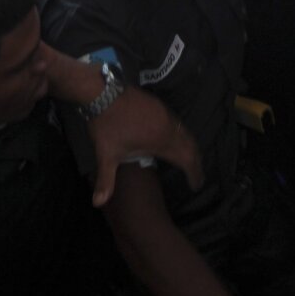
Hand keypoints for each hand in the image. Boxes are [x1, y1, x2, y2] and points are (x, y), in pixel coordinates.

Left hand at [88, 84, 203, 206]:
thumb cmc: (106, 125)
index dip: (194, 173)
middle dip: (196, 163)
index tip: (196, 185)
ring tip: (190, 161)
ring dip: (191, 148)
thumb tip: (97, 204)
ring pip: (185, 133)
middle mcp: (168, 127)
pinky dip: (183, 135)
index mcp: (160, 141)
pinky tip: (176, 140)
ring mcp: (164, 113)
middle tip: (197, 176)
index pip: (186, 159)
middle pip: (190, 146)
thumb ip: (106, 180)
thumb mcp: (106, 154)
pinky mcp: (159, 104)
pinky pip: (178, 123)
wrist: (102, 92)